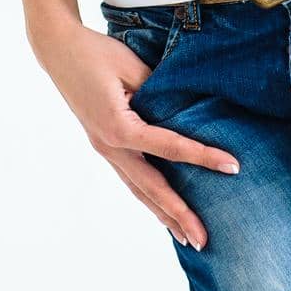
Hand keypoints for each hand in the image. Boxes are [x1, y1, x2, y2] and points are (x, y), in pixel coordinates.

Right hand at [32, 19, 240, 249]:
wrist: (58, 49)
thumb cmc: (96, 52)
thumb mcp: (131, 67)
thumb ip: (158, 94)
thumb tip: (184, 114)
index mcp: (118, 127)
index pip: (170, 148)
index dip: (204, 157)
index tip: (232, 167)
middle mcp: (110, 146)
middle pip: (152, 188)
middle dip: (180, 215)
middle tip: (205, 241)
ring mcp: (104, 148)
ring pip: (138, 190)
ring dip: (163, 214)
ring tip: (186, 237)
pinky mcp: (103, 143)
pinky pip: (130, 178)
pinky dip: (147, 197)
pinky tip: (160, 208)